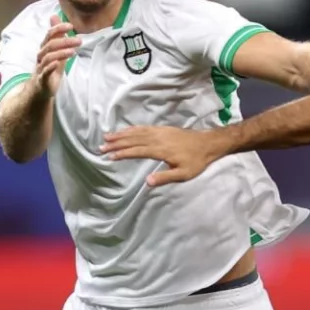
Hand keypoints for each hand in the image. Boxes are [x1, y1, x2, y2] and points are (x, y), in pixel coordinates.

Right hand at [32, 15, 76, 98]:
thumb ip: (57, 35)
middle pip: (51, 45)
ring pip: (48, 57)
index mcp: (44, 48)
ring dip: (61, 53)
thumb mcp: (56, 50)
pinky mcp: (43, 78)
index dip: (59, 28)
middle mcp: (41, 55)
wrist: (40, 87)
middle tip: (79, 41)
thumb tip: (55, 16)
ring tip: (73, 52)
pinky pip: (45, 71)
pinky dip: (51, 66)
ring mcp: (41, 67)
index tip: (71, 26)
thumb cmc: (49, 67)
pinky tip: (58, 63)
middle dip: (65, 41)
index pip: (50, 34)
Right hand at [101, 126, 222, 185]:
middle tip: (101, 147)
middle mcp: (158, 138)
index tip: (110, 157)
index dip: (123, 154)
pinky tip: (125, 131)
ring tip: (107, 137)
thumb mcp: (183, 174)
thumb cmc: (196, 161)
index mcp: (161, 150)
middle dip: (117, 143)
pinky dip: (132, 129)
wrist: (208, 143)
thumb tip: (147, 182)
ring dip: (121, 134)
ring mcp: (160, 132)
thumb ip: (165, 177)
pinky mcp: (163, 129)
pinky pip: (144, 127)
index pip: (137, 151)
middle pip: (133, 140)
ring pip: (137, 132)